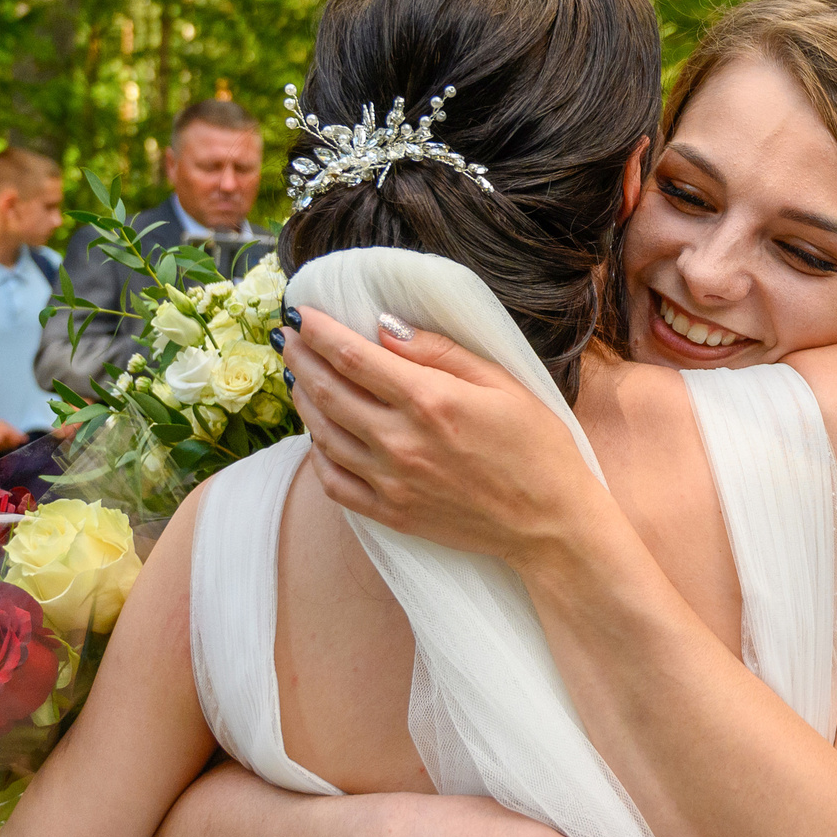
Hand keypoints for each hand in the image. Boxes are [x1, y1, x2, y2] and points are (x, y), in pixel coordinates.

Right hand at [0, 413, 24, 455]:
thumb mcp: (0, 422)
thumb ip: (13, 431)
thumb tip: (24, 438)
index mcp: (4, 432)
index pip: (17, 440)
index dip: (20, 440)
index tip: (22, 440)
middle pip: (10, 447)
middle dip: (10, 443)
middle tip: (3, 438)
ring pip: (1, 451)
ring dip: (1, 447)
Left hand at [282, 307, 616, 568]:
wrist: (550, 523)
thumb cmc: (536, 446)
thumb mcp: (501, 382)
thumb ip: (439, 351)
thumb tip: (384, 326)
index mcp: (430, 400)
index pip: (353, 356)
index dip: (319, 331)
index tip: (300, 313)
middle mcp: (401, 441)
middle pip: (328, 391)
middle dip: (300, 358)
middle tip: (286, 337)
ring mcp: (392, 482)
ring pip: (323, 434)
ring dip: (303, 400)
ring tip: (297, 378)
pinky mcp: (391, 514)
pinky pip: (334, 482)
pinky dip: (317, 454)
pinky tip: (319, 435)